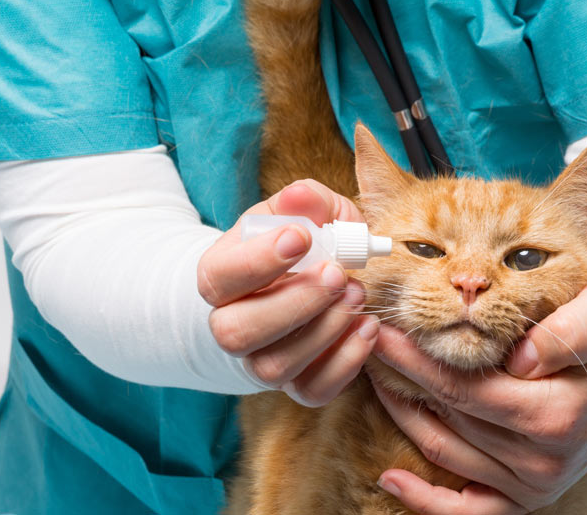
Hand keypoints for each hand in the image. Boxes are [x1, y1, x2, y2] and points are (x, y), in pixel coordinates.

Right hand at [198, 179, 379, 406]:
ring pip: (274, 366)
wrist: (296, 289)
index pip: (218, 276)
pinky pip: (312, 390)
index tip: (300, 237)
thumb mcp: (301, 214)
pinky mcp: (296, 385)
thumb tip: (302, 195)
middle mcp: (230, 325)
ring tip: (358, 295)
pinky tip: (368, 327)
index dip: (257, 261)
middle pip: (238, 331)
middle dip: (293, 302)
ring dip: (323, 331)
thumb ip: (305, 201)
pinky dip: (345, 362)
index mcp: (220, 276)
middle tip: (337, 274)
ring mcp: (260, 361)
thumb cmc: (298, 245)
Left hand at [370, 278, 586, 513]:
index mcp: (561, 411)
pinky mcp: (527, 497)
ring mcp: (534, 482)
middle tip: (367, 342)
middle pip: (448, 415)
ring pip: (446, 450)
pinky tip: (391, 477)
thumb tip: (524, 358)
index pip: (466, 385)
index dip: (418, 359)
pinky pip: (467, 512)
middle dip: (401, 377)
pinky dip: (425, 500)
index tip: (385, 327)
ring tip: (374, 376)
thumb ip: (576, 329)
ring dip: (402, 415)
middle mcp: (543, 457)